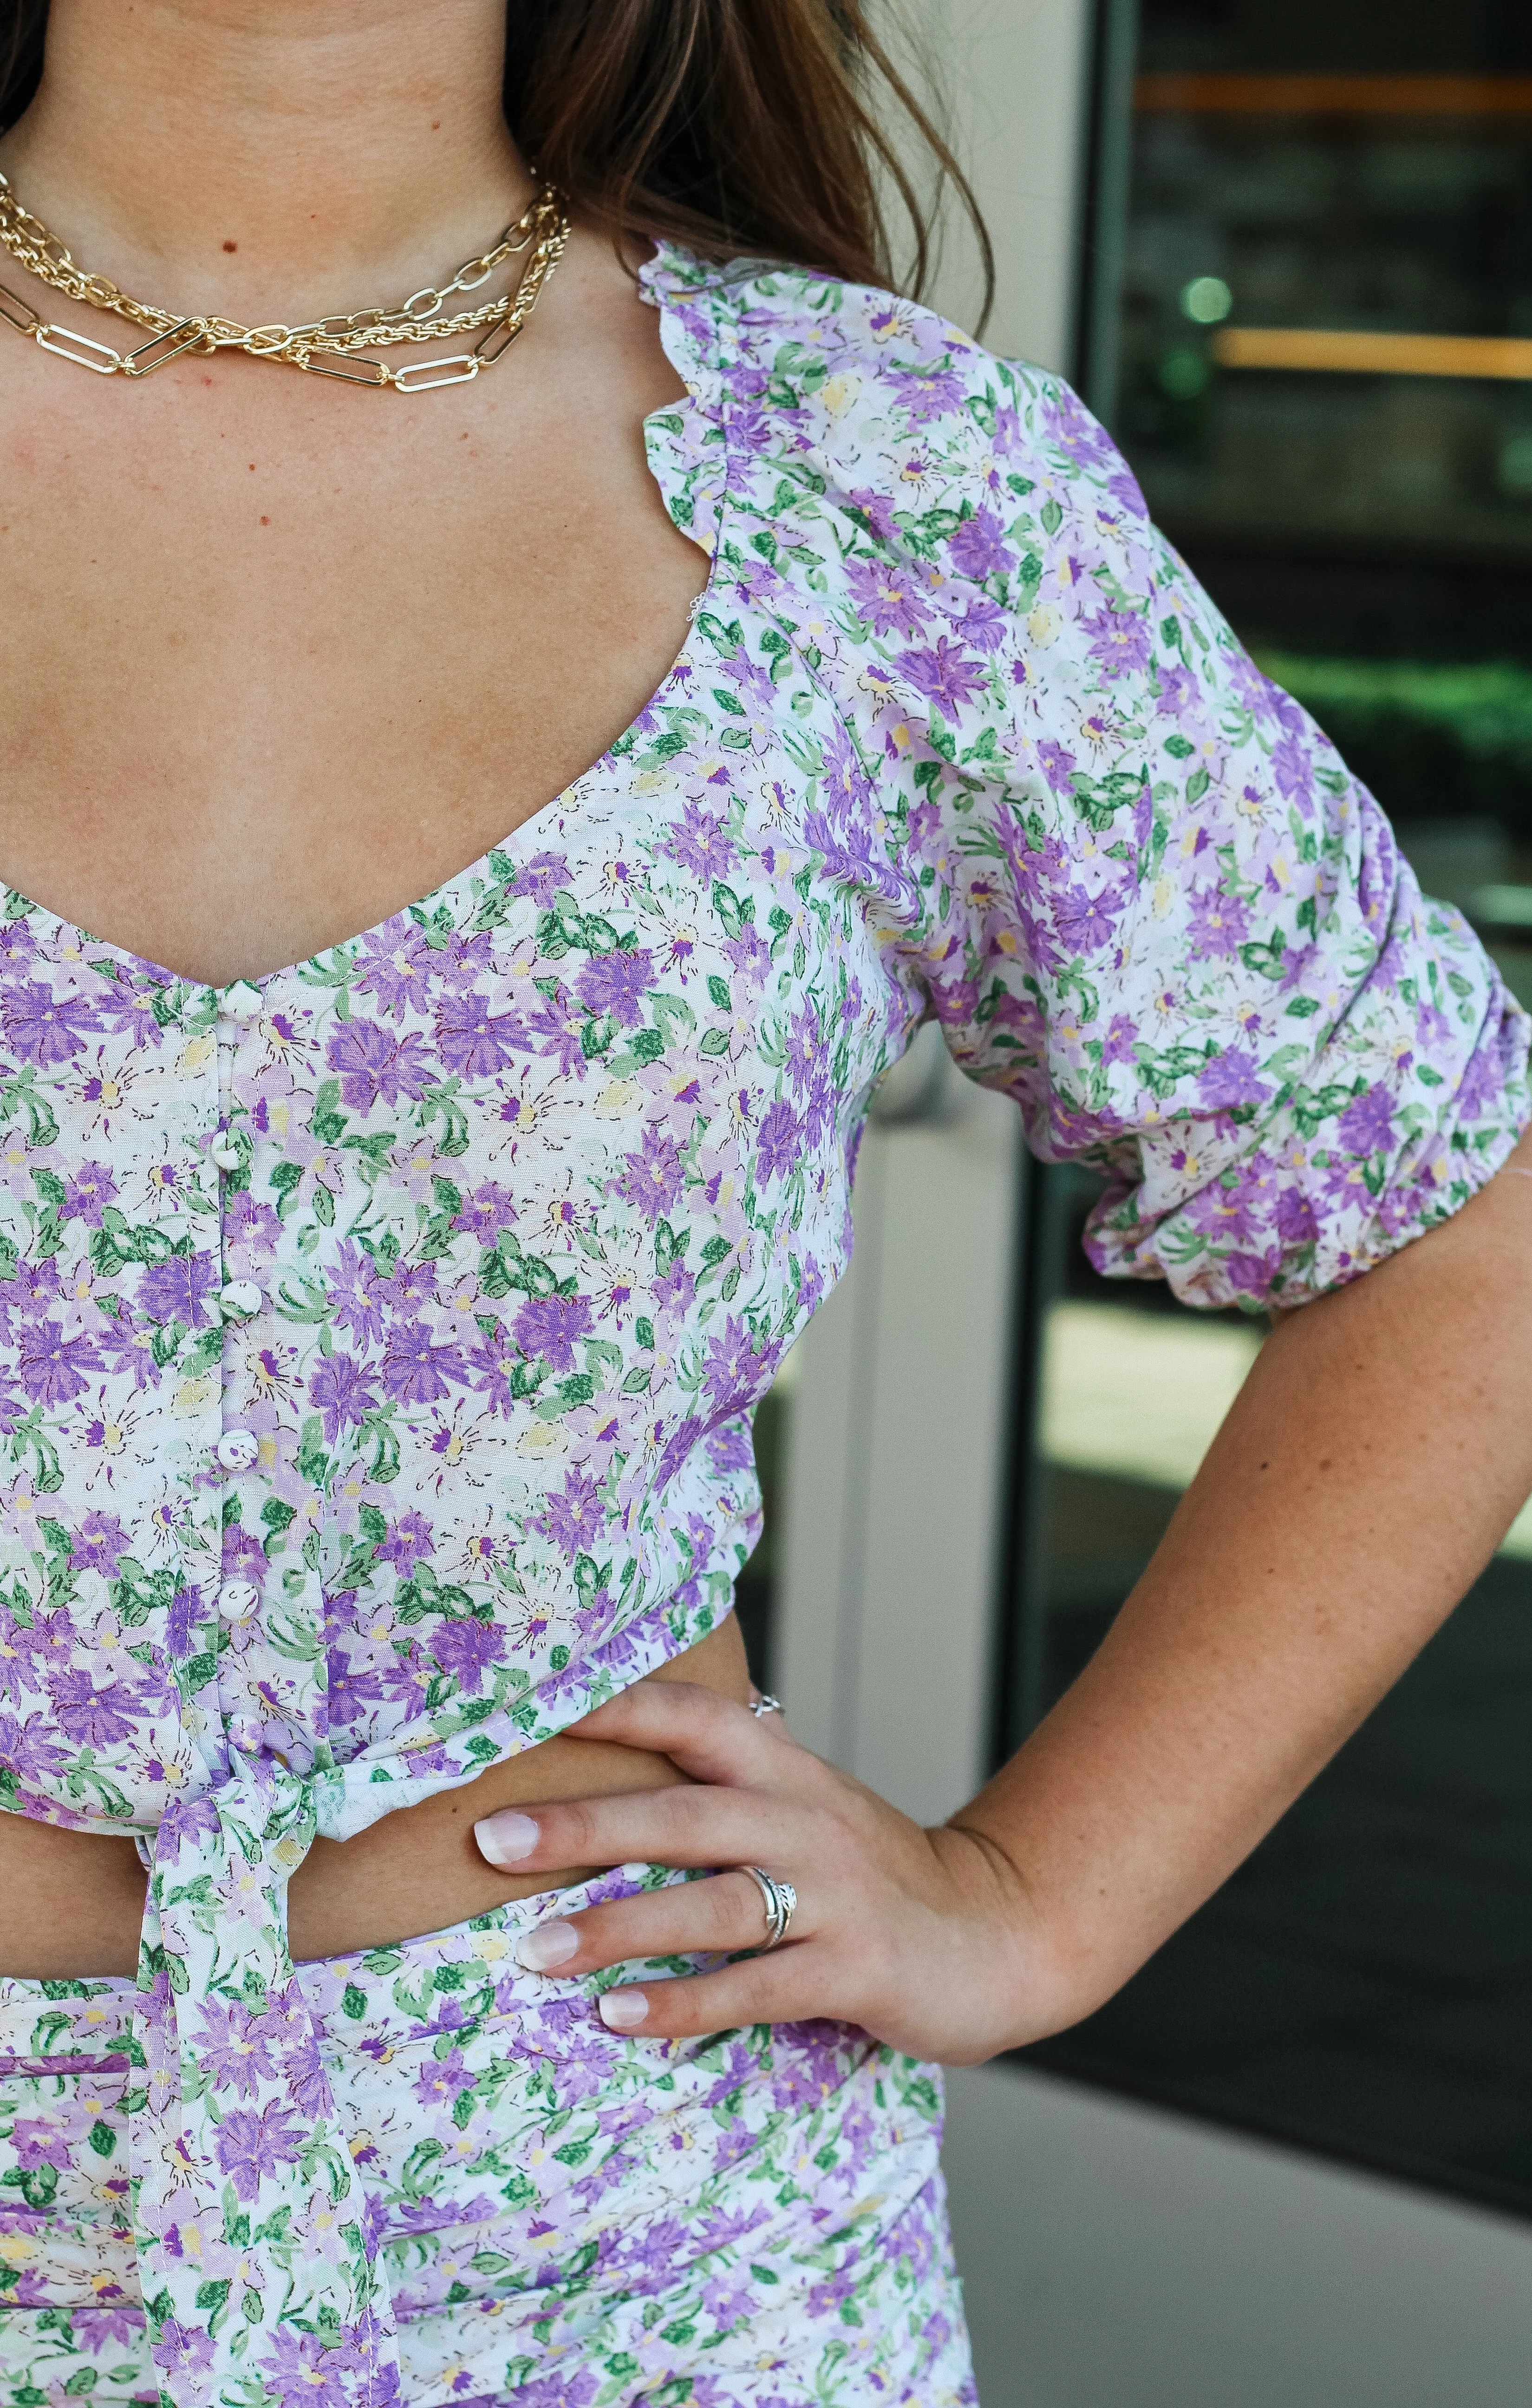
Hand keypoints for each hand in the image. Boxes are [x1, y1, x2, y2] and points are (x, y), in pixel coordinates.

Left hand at [473, 1678, 1045, 2063]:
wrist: (999, 1933)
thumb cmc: (874, 1874)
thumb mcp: (806, 1806)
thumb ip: (726, 1781)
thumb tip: (617, 1751)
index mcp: (788, 1770)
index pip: (695, 1717)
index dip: (615, 1707)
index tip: (532, 1709)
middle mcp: (806, 1820)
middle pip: (683, 1813)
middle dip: (583, 1826)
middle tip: (493, 1838)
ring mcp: (835, 1896)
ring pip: (712, 1905)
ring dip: (617, 1929)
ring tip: (535, 1951)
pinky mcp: (856, 1969)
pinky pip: (755, 1989)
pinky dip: (684, 2002)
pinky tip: (619, 2016)